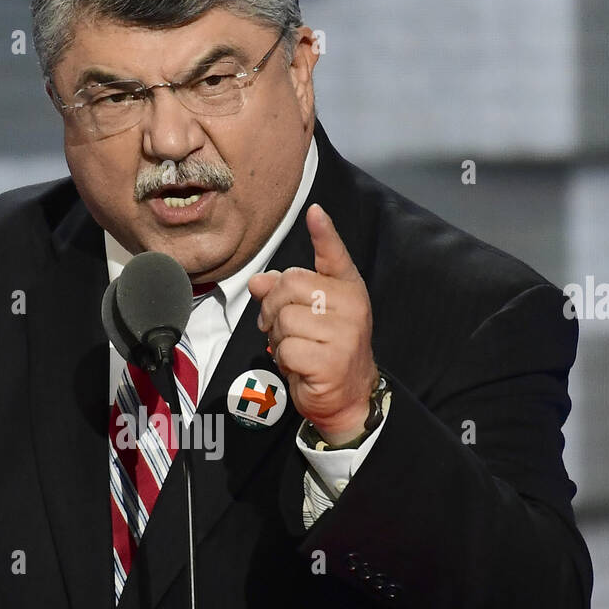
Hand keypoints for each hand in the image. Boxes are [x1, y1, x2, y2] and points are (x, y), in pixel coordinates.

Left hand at [248, 203, 376, 443]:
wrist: (346, 396)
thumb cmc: (323, 350)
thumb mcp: (305, 316)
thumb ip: (283, 293)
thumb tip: (257, 280)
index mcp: (348, 289)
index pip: (334, 255)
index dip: (324, 233)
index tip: (314, 212)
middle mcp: (351, 306)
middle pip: (290, 284)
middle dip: (273, 306)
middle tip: (279, 327)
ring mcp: (344, 333)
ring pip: (284, 318)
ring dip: (278, 337)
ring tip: (295, 348)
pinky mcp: (331, 360)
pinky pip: (287, 348)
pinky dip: (283, 358)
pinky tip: (299, 364)